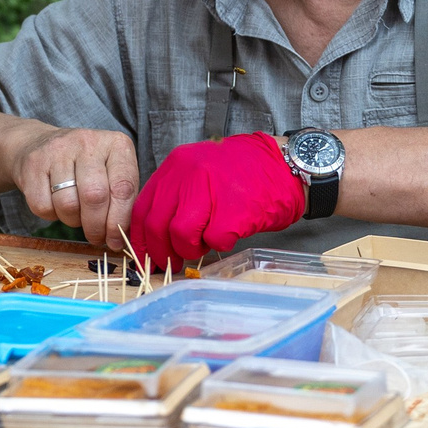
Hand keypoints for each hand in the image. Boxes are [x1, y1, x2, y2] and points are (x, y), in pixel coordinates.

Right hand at [9, 125, 139, 246]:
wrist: (40, 143)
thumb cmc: (85, 167)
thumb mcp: (111, 173)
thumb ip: (123, 200)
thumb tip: (124, 237)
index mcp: (116, 144)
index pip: (123, 187)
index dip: (120, 220)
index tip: (116, 241)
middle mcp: (87, 142)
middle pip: (94, 197)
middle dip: (96, 226)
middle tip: (96, 237)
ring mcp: (58, 150)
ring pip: (68, 204)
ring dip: (73, 220)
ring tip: (75, 213)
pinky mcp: (33, 163)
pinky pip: (43, 206)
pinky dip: (51, 215)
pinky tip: (55, 204)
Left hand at [129, 132, 305, 267]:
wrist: (287, 165)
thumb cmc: (244, 173)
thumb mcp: (200, 170)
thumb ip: (177, 194)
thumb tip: (155, 233)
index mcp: (177, 164)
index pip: (143, 208)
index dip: (141, 238)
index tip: (146, 255)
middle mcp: (189, 174)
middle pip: (157, 224)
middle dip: (161, 252)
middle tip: (172, 263)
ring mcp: (212, 190)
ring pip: (181, 235)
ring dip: (190, 249)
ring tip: (203, 247)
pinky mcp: (235, 210)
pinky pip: (215, 240)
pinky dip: (219, 245)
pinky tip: (228, 237)